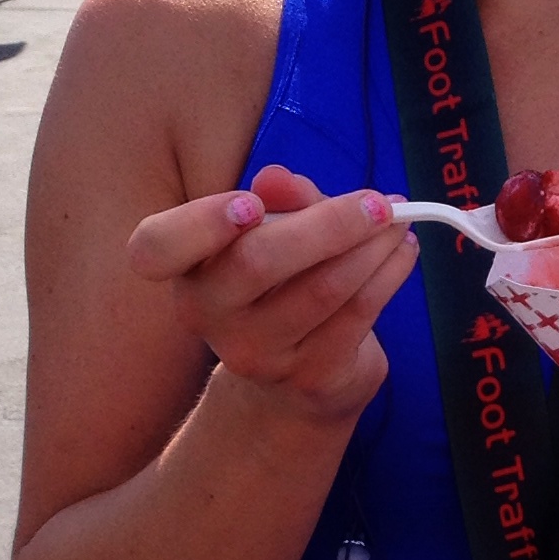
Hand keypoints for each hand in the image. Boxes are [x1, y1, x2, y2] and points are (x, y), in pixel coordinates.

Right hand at [124, 161, 415, 431]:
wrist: (295, 379)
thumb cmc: (282, 285)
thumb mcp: (277, 232)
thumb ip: (281, 201)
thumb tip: (276, 180)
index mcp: (186, 268)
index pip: (155, 249)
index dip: (199, 223)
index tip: (250, 203)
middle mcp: (208, 314)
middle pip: (258, 261)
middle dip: (329, 223)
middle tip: (377, 203)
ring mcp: (255, 353)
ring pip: (322, 288)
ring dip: (373, 247)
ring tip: (399, 222)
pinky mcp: (306, 376)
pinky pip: (356, 315)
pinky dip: (389, 275)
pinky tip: (403, 252)